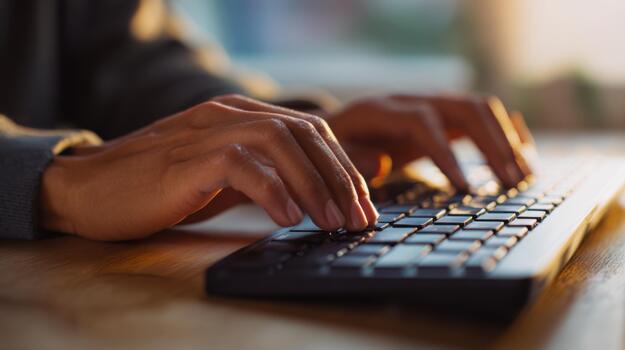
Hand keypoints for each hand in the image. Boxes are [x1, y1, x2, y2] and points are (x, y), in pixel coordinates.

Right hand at [41, 95, 377, 239]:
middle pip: (304, 133)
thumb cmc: (161, 188)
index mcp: (242, 116)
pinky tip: (290, 218)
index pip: (311, 130)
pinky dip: (272, 190)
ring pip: (279, 142)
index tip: (364, 203)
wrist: (90, 190)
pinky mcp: (186, 158)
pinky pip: (241, 165)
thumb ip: (269, 176)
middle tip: (360, 217)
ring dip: (314, 183)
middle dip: (340, 177)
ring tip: (333, 221)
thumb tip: (320, 193)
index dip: (344, 165)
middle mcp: (229, 114)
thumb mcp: (226, 179)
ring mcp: (206, 132)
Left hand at [327, 94, 534, 190]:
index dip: (445, 153)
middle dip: (491, 144)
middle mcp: (412, 100)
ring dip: (505, 140)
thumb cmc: (335, 146)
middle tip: (511, 182)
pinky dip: (505, 132)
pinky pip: (481, 116)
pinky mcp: (443, 116)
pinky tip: (523, 154)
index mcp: (381, 110)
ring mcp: (431, 105)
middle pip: (464, 108)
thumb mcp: (330, 155)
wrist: (337, 126)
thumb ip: (350, 160)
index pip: (422, 122)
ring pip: (480, 109)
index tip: (464, 189)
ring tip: (523, 177)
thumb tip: (381, 164)